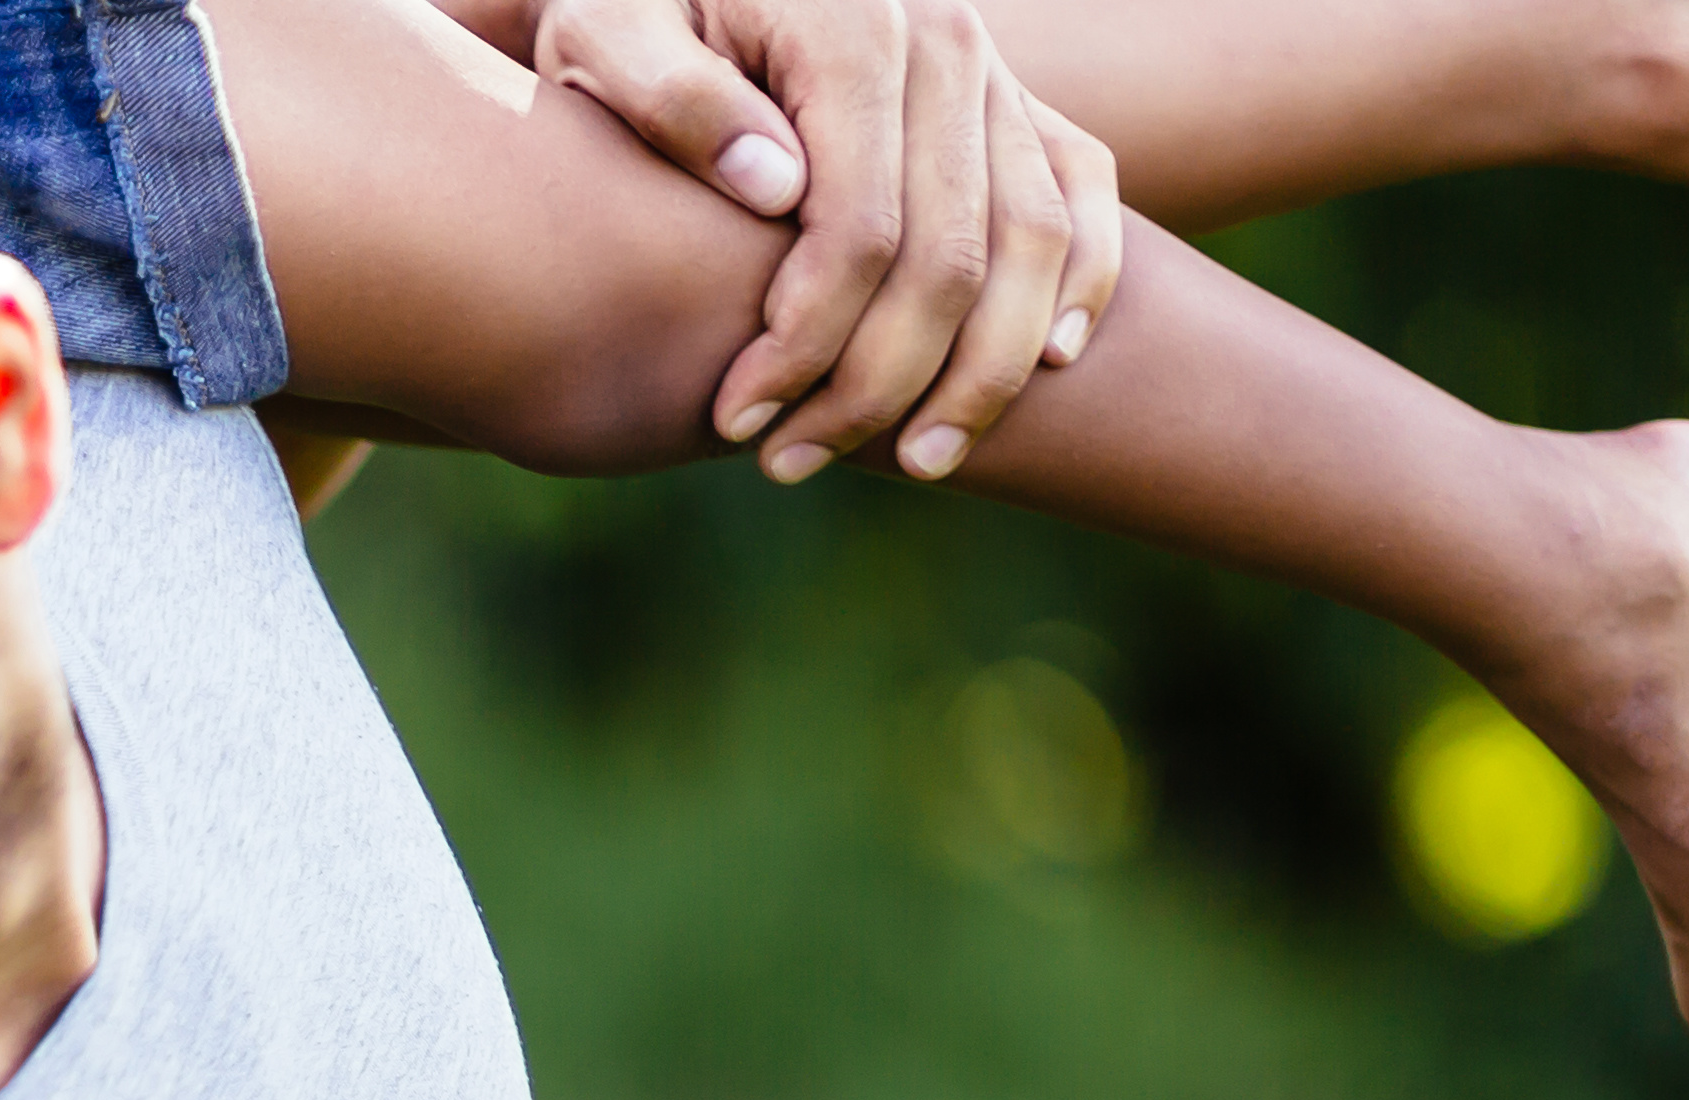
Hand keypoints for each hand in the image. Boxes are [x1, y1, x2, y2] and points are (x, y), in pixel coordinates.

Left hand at [530, 0, 1125, 486]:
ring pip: (1034, 240)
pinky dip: (1081, 279)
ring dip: (983, 371)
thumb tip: (774, 187)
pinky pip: (1081, 190)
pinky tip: (1044, 365)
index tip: (736, 418)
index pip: (858, 226)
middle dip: (877, 382)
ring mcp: (991, 75)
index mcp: (852, 28)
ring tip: (916, 462)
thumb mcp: (606, 36)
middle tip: (789, 464)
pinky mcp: (1013, 103)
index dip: (806, 340)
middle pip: (951, 252)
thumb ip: (673, 99)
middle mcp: (945, 45)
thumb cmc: (631, 12)